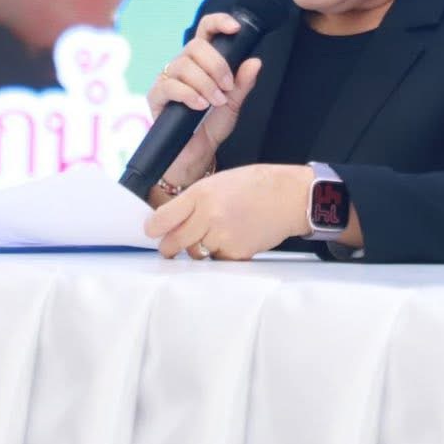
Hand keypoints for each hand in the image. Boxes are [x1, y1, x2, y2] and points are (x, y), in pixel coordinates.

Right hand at [145, 12, 262, 186]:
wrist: (195, 156)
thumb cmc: (210, 128)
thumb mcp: (233, 105)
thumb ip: (242, 83)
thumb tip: (255, 61)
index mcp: (201, 62)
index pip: (205, 31)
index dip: (218, 22)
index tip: (235, 28)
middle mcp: (182, 66)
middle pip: (195, 46)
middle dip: (216, 65)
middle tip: (227, 87)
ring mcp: (167, 80)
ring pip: (183, 65)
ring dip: (205, 83)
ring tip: (215, 101)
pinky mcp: (156, 97)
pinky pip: (170, 86)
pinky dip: (189, 94)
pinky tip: (200, 106)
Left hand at [145, 163, 310, 259]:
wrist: (290, 197)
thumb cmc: (257, 185)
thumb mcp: (219, 182)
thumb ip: (195, 201)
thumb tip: (172, 220)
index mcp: (201, 194)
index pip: (162, 219)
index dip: (154, 229)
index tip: (153, 232)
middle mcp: (207, 216)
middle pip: (172, 244)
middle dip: (170, 247)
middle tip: (172, 247)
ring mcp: (222, 237)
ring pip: (195, 254)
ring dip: (198, 249)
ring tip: (216, 234)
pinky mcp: (236, 253)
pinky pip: (217, 261)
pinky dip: (220, 255)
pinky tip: (233, 240)